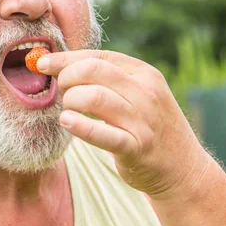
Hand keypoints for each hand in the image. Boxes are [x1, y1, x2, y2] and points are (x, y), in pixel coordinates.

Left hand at [37, 50, 211, 199]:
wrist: (183, 169)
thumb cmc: (149, 127)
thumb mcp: (139, 94)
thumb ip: (109, 79)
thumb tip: (61, 66)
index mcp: (144, 74)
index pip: (98, 56)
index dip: (65, 58)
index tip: (43, 64)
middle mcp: (146, 92)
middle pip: (93, 70)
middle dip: (67, 78)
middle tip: (61, 93)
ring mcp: (142, 120)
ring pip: (94, 96)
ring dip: (71, 101)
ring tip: (67, 112)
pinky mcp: (136, 147)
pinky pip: (102, 134)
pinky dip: (80, 126)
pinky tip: (66, 122)